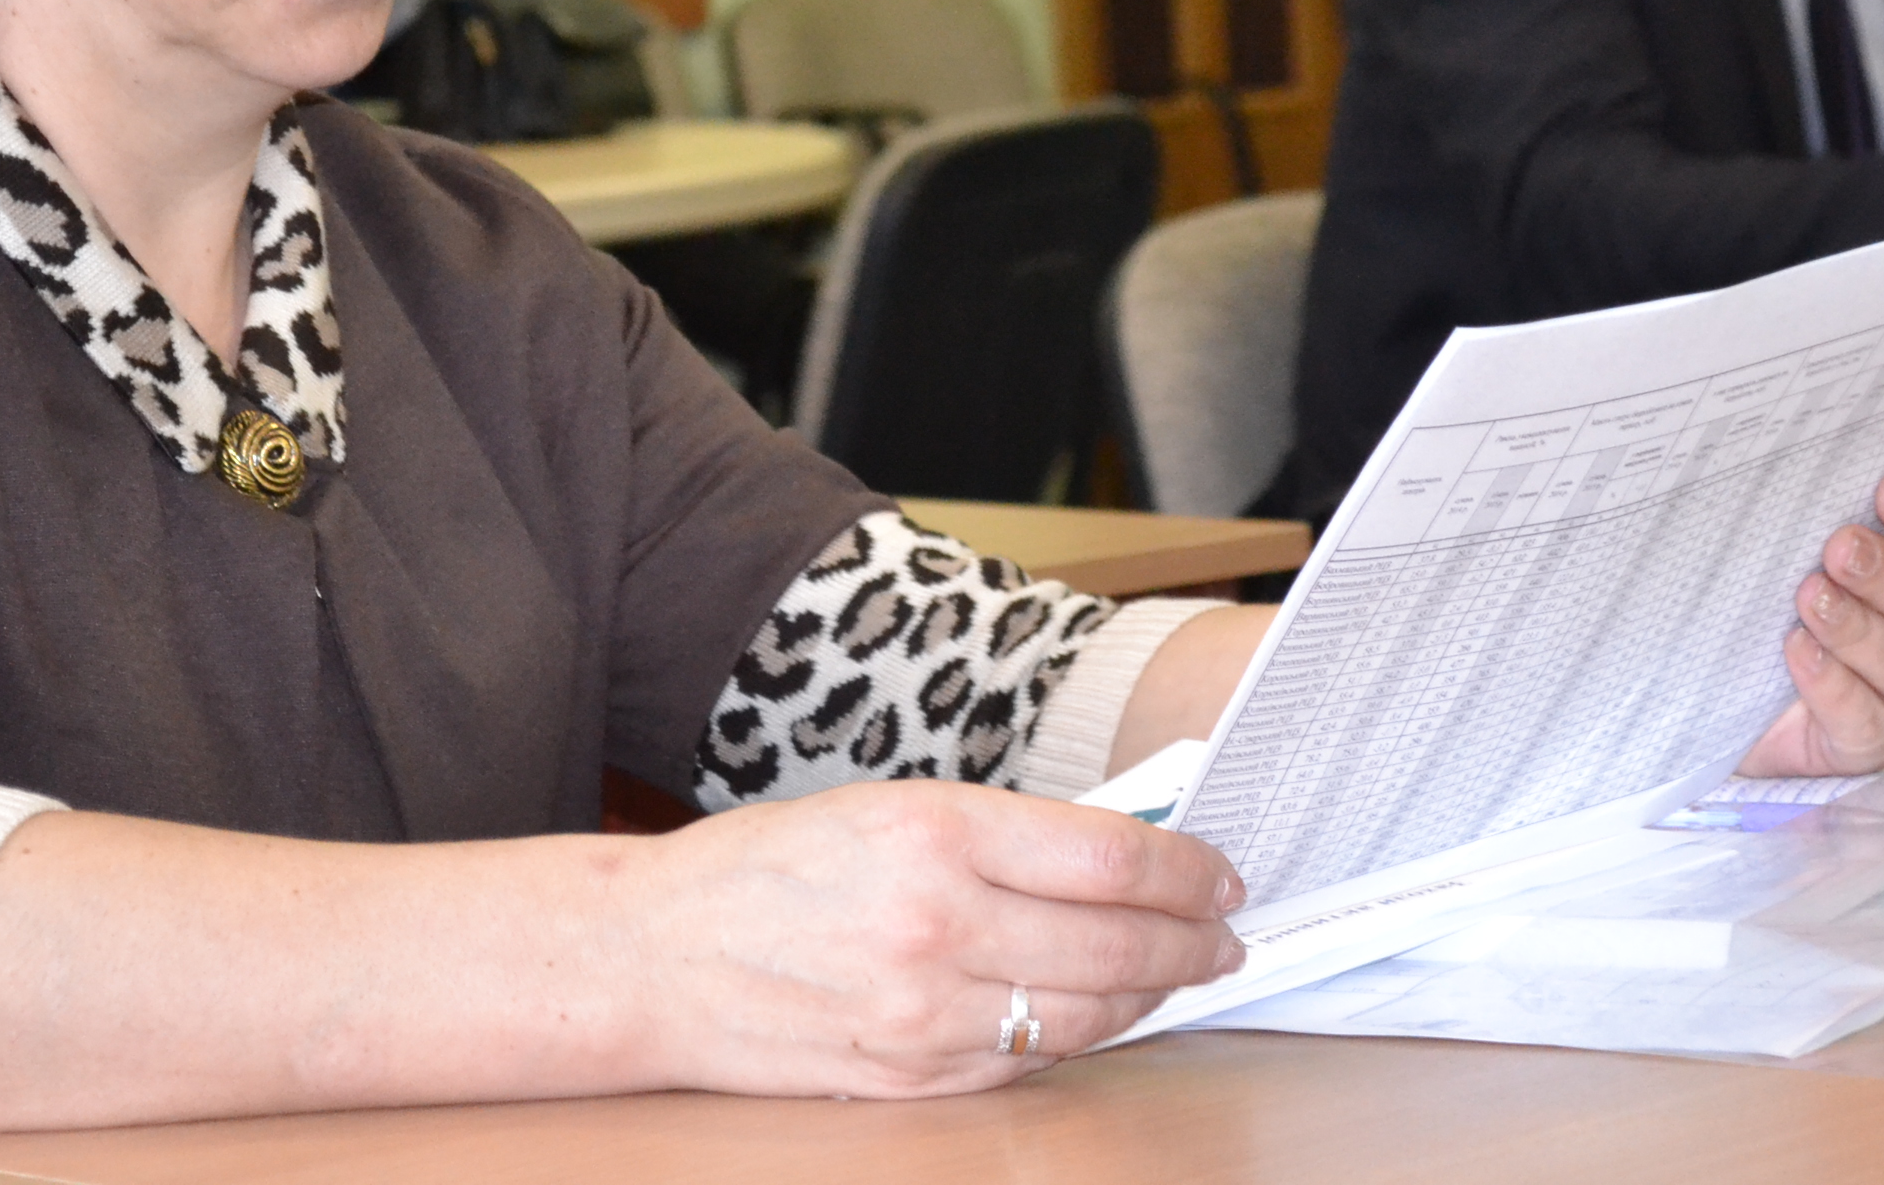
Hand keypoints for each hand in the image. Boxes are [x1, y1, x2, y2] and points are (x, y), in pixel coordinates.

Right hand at [611, 777, 1246, 1095]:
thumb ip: (1003, 832)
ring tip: (1185, 973)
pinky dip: (1081, 1036)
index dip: (1187, 869)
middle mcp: (939, 924)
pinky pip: (1028, 1062)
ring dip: (1153, 995)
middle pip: (1118, 942)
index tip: (1221, 873)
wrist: (655, 958)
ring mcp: (927, 1014)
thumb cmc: (766, 867)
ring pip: (1087, 1014)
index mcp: (935, 830)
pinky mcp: (914, 1077)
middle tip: (1228, 933)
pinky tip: (1106, 1013)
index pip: (1111, 857)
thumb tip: (1122, 853)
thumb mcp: (886, 804)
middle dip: (1192, 941)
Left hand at [1733, 466, 1883, 777]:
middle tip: (1840, 549)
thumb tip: (1773, 455)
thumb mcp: (1788, 543)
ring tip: (1809, 600)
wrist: (1730, 693)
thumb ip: (1803, 505)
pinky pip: (1866, 718)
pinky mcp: (1869, 738)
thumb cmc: (1773, 597)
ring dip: (1859, 628)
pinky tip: (1799, 654)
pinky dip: (1833, 684)